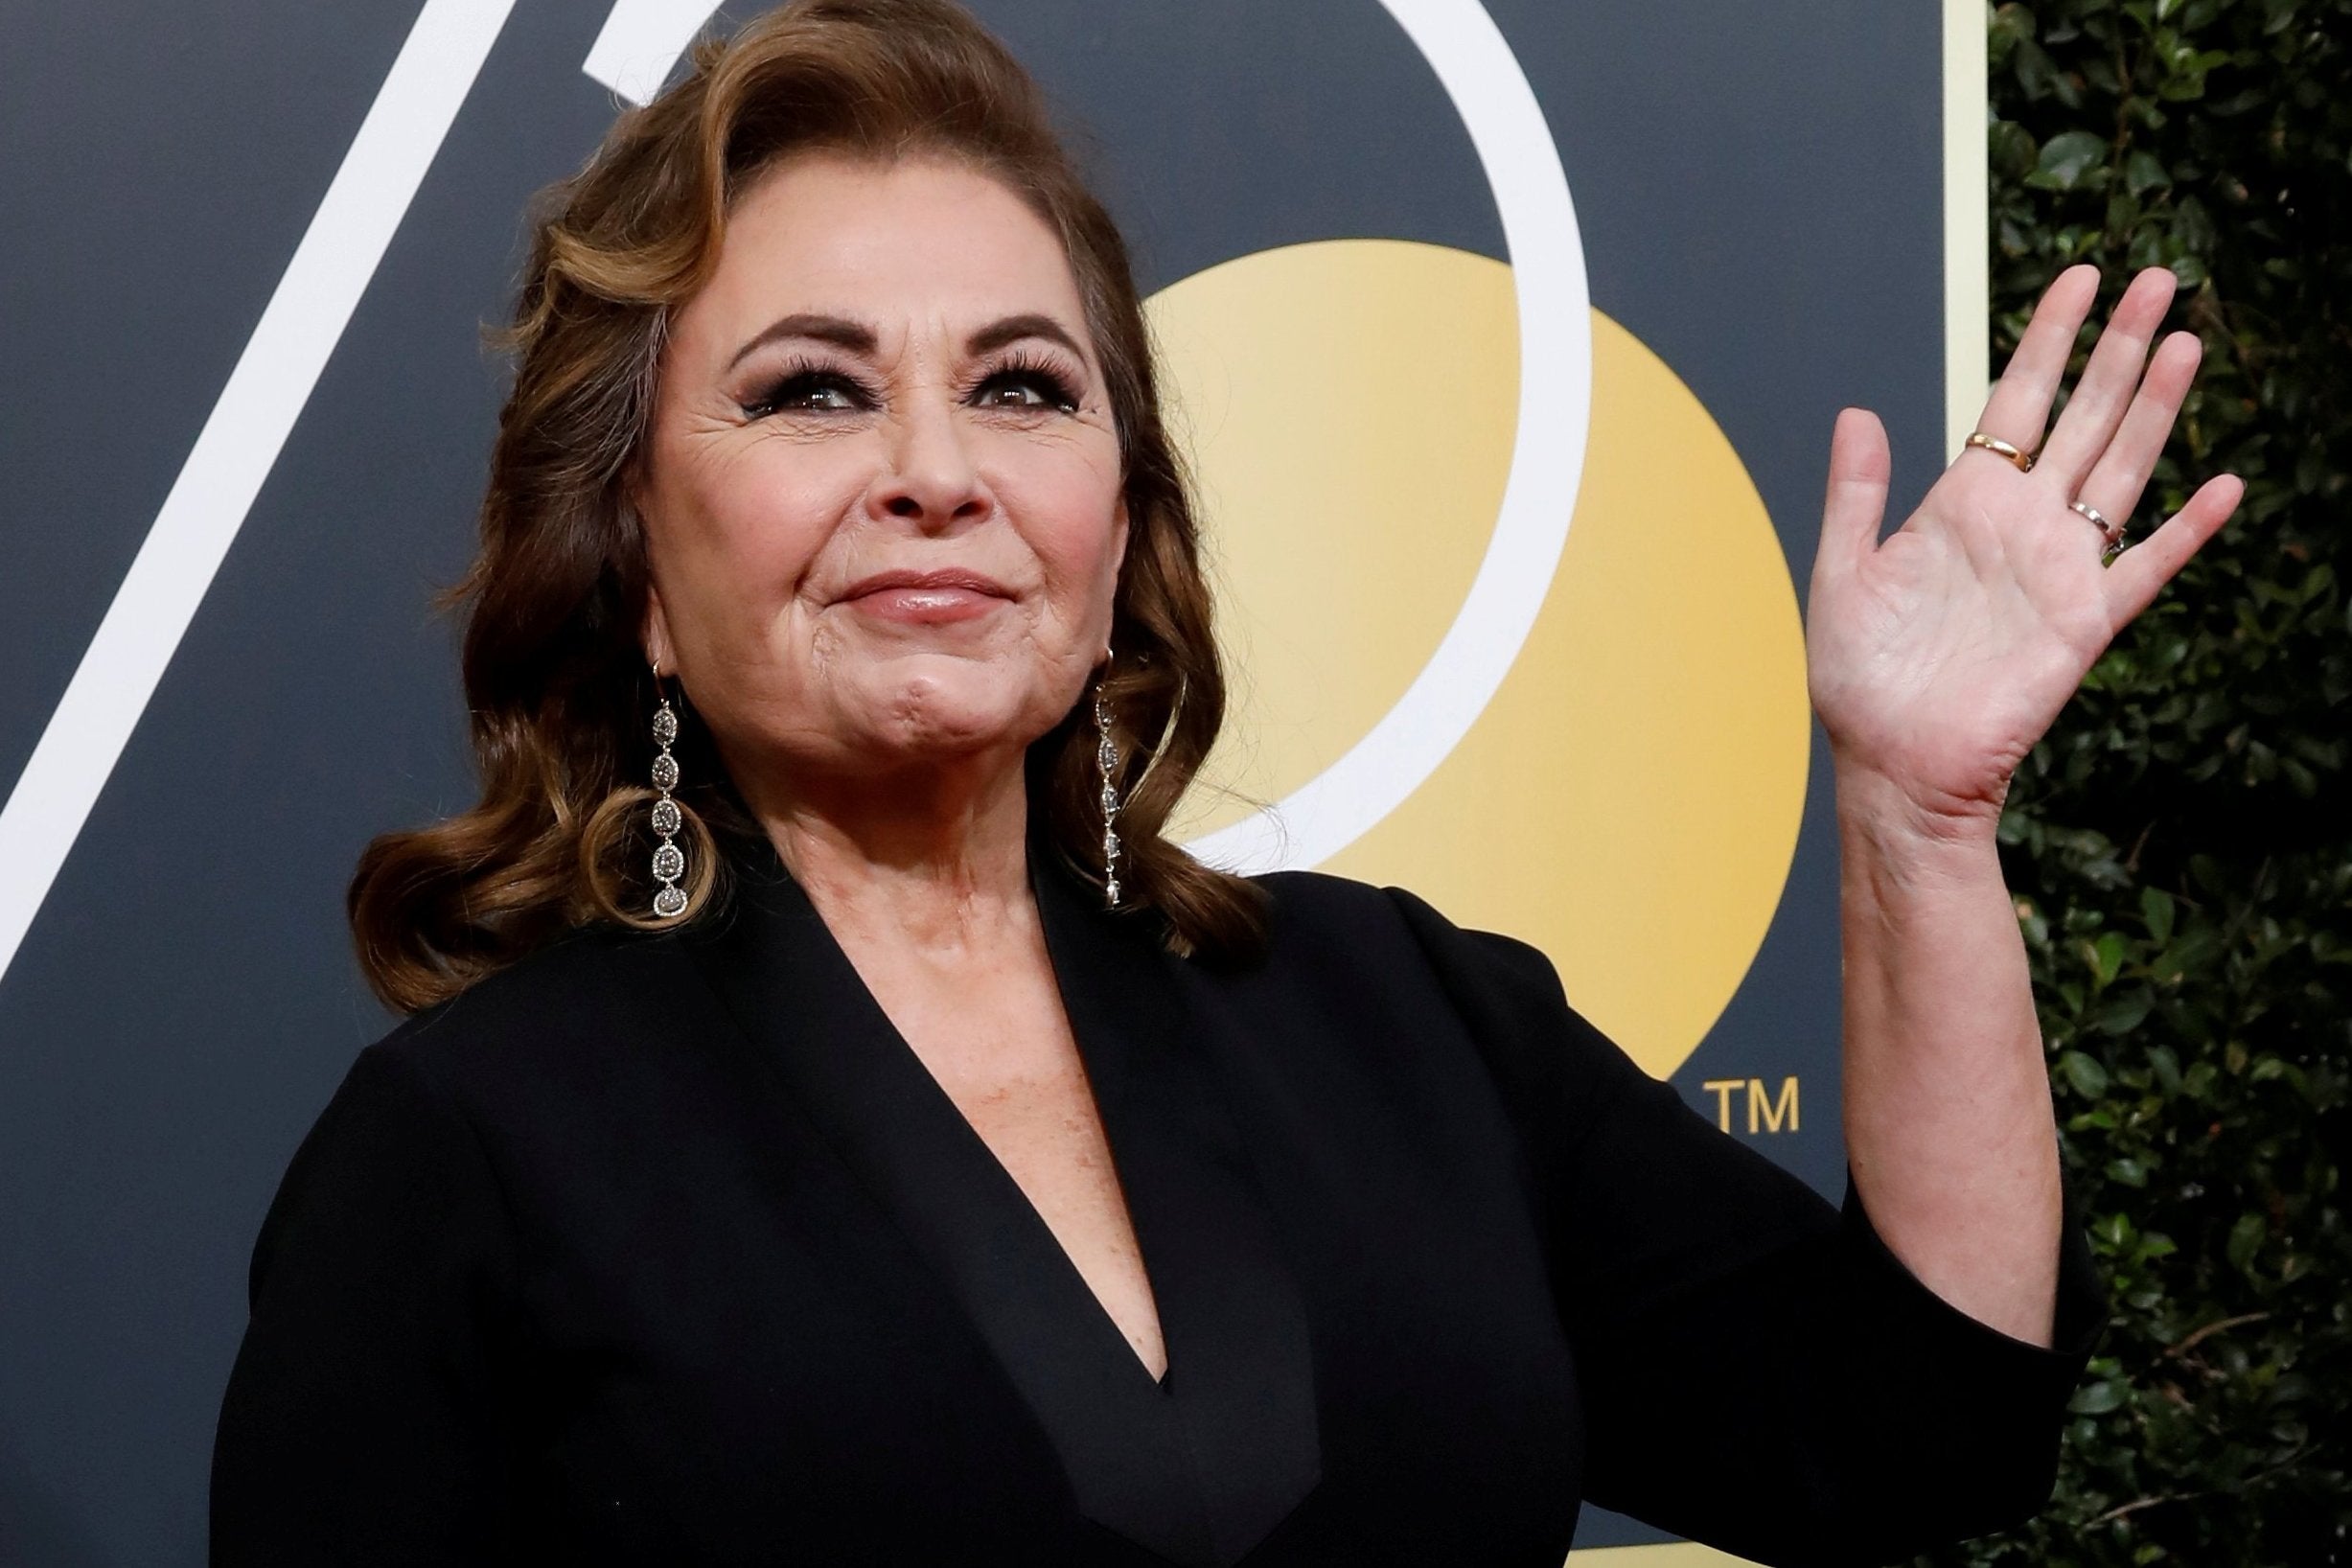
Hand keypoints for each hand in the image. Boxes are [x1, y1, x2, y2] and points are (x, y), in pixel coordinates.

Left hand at [1805, 264, 2245, 842]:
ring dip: (2157, 407)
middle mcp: (2020, 524)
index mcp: (1962, 504)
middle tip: (2160, 277)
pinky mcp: (2084, 623)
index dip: (2049, 338)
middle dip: (2119, 346)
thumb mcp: (1841, 575)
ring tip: (2187, 340)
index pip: (2017, 400)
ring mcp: (2058, 568)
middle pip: (2084, 415)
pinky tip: (2222, 488)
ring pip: (2121, 467)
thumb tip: (1857, 412)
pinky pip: (2146, 566)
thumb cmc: (1861, 683)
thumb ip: (1857, 495)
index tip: (2080, 277)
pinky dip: (2186, 530)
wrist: (1893, 767)